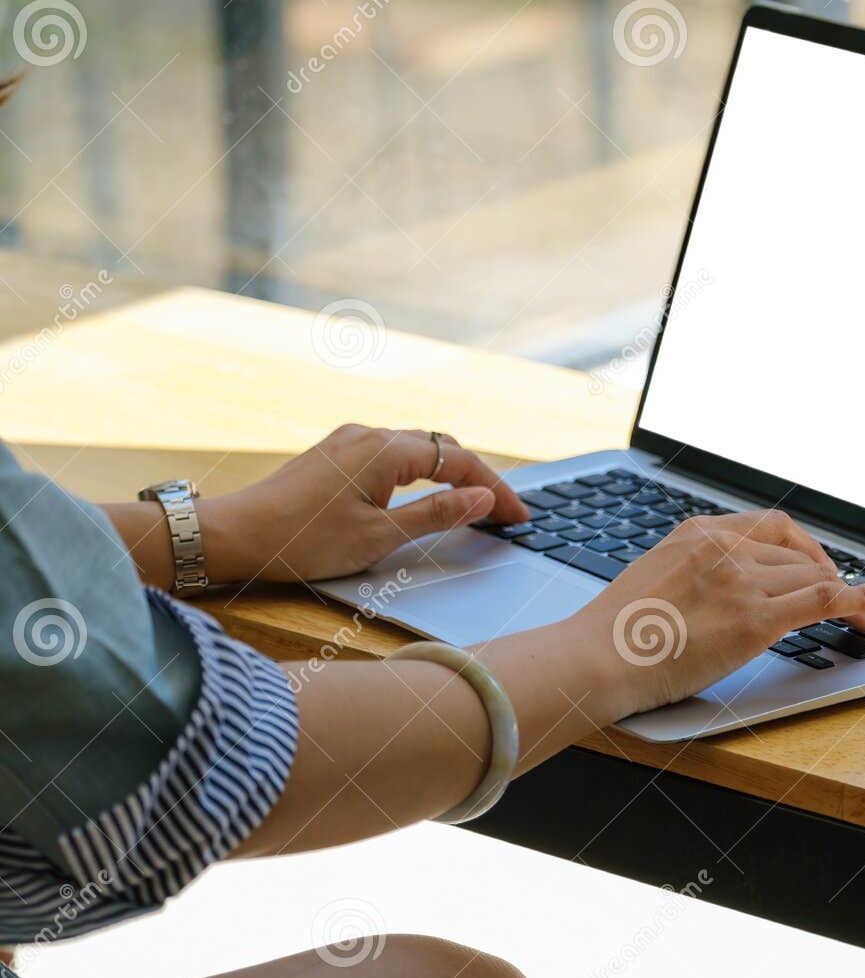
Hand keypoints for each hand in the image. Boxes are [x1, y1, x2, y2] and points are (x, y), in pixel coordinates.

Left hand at [201, 424, 527, 583]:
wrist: (232, 536)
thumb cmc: (301, 542)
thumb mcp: (379, 536)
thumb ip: (436, 514)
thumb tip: (482, 499)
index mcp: (386, 451)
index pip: (461, 461)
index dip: (495, 490)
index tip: (519, 517)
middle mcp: (369, 435)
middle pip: (443, 448)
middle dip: (478, 478)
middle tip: (503, 513)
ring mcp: (348, 442)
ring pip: (417, 449)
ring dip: (450, 473)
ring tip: (472, 505)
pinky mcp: (333, 456)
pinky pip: (392, 455)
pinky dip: (421, 473)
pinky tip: (423, 496)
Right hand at [557, 510, 864, 718]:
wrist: (596, 658)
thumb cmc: (615, 635)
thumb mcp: (655, 579)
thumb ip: (694, 573)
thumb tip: (722, 593)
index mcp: (697, 533)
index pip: (772, 528)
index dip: (807, 550)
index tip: (820, 569)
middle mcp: (724, 548)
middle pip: (798, 558)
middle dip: (831, 580)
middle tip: (852, 605)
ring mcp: (740, 582)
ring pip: (812, 580)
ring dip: (846, 600)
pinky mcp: (753, 619)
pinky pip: (823, 601)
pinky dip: (861, 600)